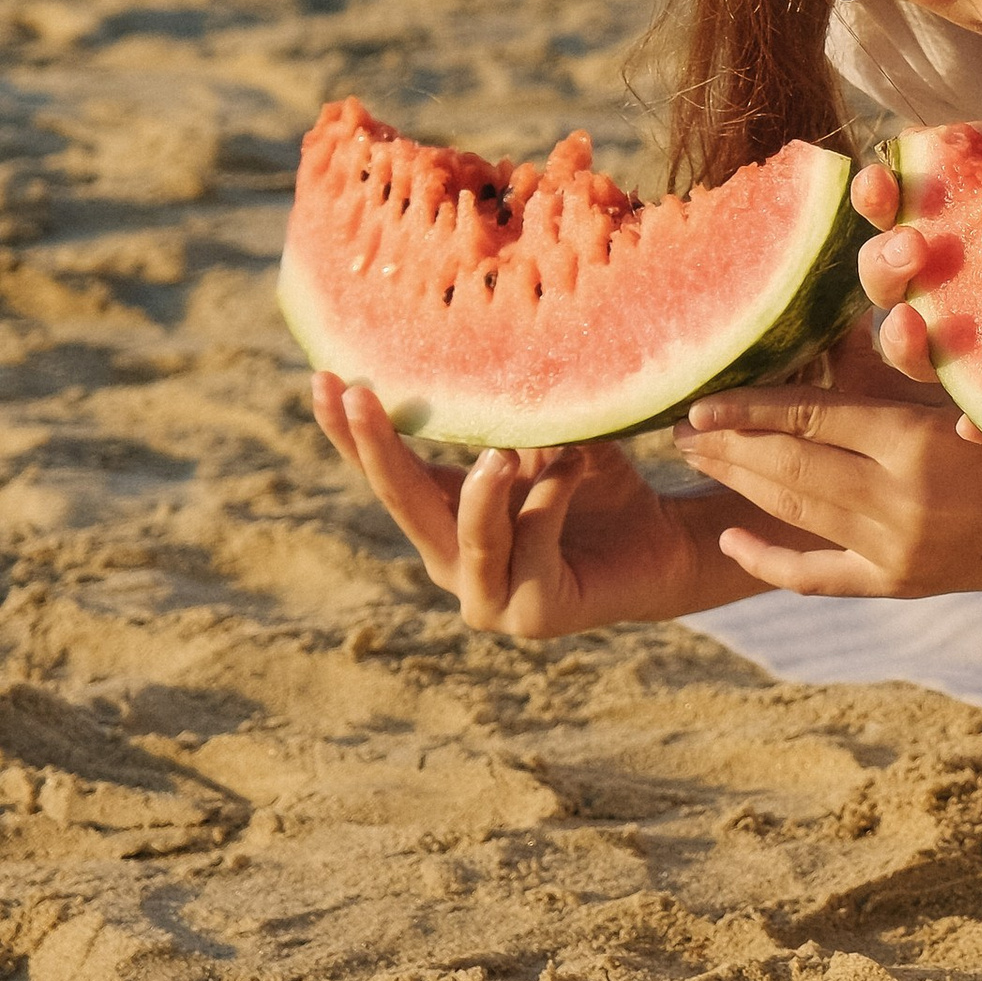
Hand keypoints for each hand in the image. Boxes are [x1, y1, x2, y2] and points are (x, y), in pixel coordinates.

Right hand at [312, 372, 751, 638]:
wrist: (661, 544)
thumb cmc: (595, 484)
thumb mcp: (543, 440)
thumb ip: (504, 422)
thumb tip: (479, 366)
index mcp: (443, 518)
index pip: (386, 473)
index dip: (349, 433)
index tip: (319, 378)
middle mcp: (453, 562)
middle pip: (404, 506)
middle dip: (378, 450)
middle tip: (358, 395)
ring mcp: (489, 598)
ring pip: (468, 541)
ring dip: (482, 495)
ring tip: (500, 456)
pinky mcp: (536, 614)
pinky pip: (534, 548)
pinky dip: (552, 500)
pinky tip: (576, 465)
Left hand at [672, 377, 981, 595]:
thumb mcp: (972, 388)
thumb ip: (905, 365)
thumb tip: (837, 324)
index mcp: (917, 445)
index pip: (812, 421)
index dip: (750, 409)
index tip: (699, 401)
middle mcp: (900, 505)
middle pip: (790, 471)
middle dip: (728, 449)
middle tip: (676, 430)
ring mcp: (897, 553)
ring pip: (796, 515)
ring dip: (739, 487)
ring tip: (696, 462)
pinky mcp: (902, 584)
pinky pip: (821, 575)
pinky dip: (771, 560)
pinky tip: (730, 541)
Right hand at [852, 127, 981, 400]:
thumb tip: (924, 140)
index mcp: (957, 228)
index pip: (894, 215)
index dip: (874, 199)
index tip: (878, 182)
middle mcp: (958, 289)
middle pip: (888, 289)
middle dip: (882, 266)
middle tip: (910, 248)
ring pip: (918, 358)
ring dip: (901, 344)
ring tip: (915, 325)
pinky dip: (976, 419)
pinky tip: (970, 421)